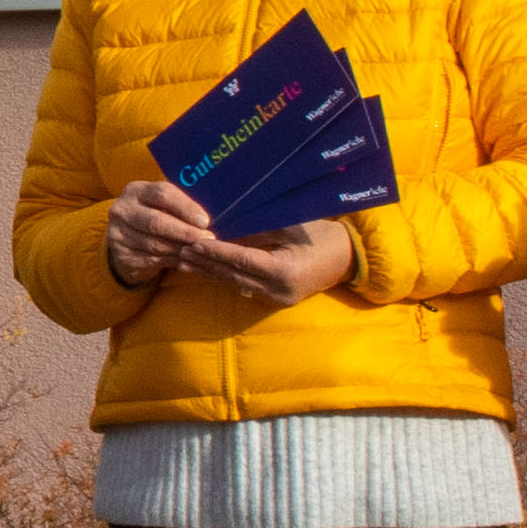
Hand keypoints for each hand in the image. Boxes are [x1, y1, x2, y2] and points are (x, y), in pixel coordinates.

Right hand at [103, 179, 218, 287]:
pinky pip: (151, 260)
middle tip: (208, 239)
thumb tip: (213, 214)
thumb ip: (182, 205)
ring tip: (201, 251)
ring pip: (155, 244)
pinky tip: (186, 260)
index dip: (185, 207)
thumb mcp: (163, 204)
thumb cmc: (155, 215)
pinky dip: (172, 261)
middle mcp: (121, 210)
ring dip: (181, 249)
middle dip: (186, 232)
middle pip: (156, 222)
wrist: (127, 238)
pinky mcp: (120, 255)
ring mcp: (117, 234)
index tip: (205, 220)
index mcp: (136, 190)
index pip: (162, 194)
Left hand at [182, 215, 361, 307]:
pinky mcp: (276, 300)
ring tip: (183, 260)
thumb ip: (258, 230)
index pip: (243, 260)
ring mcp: (278, 299)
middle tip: (179, 250)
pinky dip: (224, 277)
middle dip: (205, 263)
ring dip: (209, 272)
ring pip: (235, 284)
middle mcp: (279, 290)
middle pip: (234, 276)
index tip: (193, 242)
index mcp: (285, 270)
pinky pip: (244, 288)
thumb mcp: (291, 226)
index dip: (216, 252)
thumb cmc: (322, 235)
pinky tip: (205, 270)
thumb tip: (223, 227)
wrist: (348, 259)